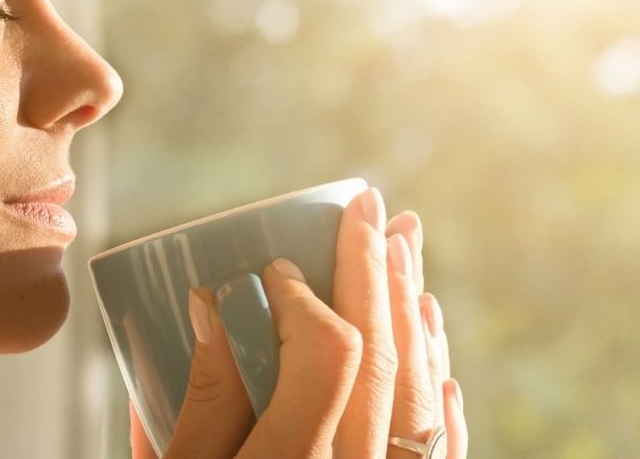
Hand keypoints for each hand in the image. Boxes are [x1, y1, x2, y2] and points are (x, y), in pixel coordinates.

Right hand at [130, 188, 467, 458]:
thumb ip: (197, 401)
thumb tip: (213, 307)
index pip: (327, 353)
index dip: (307, 294)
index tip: (277, 265)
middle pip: (386, 357)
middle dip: (378, 271)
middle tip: (374, 206)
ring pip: (424, 395)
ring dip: (417, 316)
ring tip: (409, 255)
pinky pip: (442, 450)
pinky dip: (442, 393)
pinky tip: (439, 355)